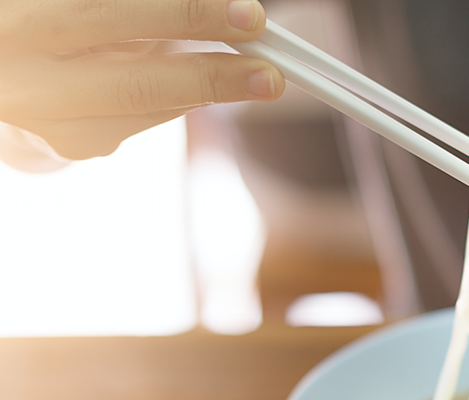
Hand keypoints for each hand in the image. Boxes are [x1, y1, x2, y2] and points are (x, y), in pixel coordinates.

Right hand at [0, 0, 284, 162]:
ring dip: (204, 93)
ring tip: (249, 75)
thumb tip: (224, 9)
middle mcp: (23, 79)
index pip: (112, 15)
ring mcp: (43, 122)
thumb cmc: (61, 13)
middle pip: (134, 87)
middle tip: (271, 75)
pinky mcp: (67, 145)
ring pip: (143, 114)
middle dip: (213, 80)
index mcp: (21, 21)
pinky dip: (174, 100)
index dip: (186, 16)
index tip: (250, 17)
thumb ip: (154, 3)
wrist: (6, 57)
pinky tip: (190, 83)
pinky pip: (140, 124)